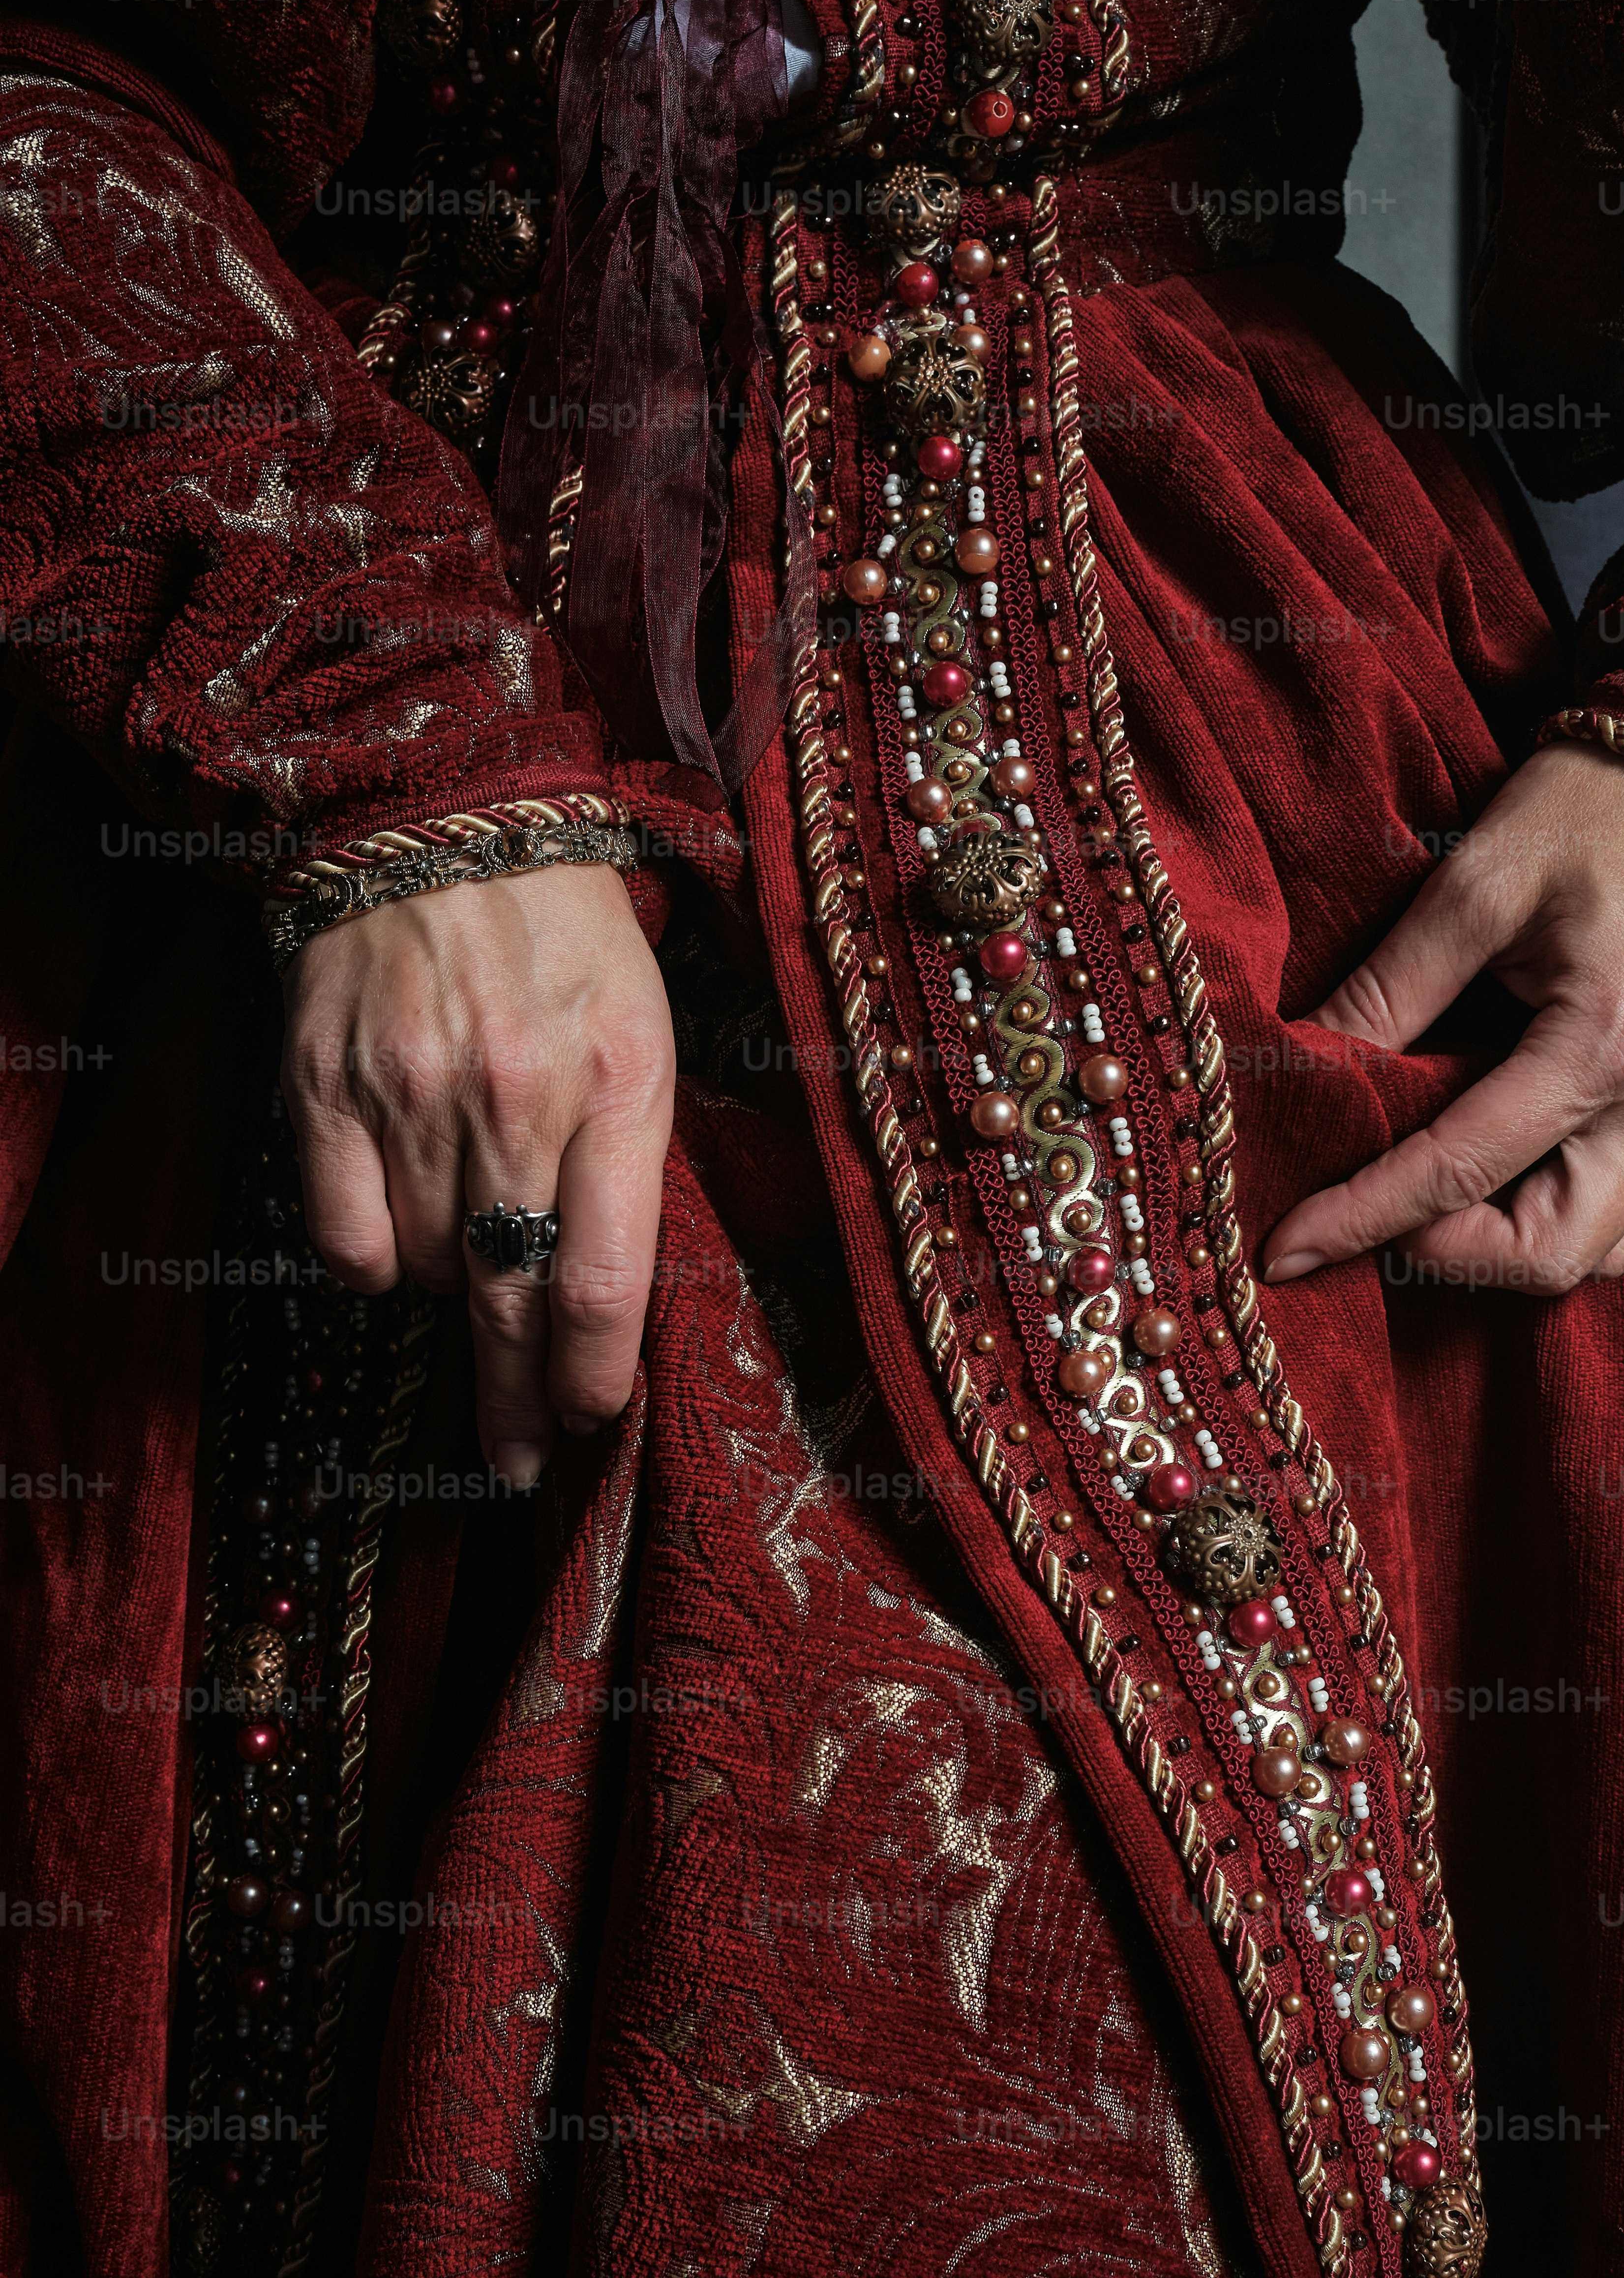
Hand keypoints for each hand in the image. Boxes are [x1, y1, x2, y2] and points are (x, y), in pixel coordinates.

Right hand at [282, 859, 674, 1488]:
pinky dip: (371, 1262)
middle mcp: (515, 1100)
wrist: (439, 814)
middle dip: (517, 1403)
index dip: (591, 1376)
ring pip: (431, 1272)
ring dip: (453, 1297)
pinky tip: (394, 1239)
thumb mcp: (645, 1029)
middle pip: (515, 1302)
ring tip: (469, 1276)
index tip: (584, 1421)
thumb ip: (633, 1157)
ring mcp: (411, 1096)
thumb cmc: (565, 932)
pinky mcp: (324, 1089)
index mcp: (617, 1083)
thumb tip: (606, 1298)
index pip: (602, 1282)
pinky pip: (345, 1240)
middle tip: (514, 1463)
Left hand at [1260, 743, 1623, 1294]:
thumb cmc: (1599, 811)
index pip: (1462, 1169)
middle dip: (1447, 1255)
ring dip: (1507, 1248)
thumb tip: (1307, 1064)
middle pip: (1551, 1251)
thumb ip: (1389, 990)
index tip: (1288, 1249)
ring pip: (1602, 1249)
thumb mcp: (1475, 884)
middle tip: (1369, 1221)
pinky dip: (1561, 1218)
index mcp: (1610, 1038)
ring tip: (1429, 1204)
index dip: (1364, 1216)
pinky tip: (1501, 1182)